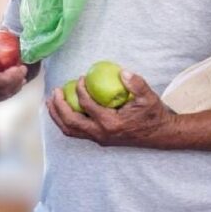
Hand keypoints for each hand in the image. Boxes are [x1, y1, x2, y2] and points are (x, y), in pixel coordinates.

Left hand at [46, 70, 174, 146]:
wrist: (160, 134)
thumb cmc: (153, 114)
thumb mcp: (148, 97)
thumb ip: (136, 84)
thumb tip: (122, 72)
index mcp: (111, 123)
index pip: (87, 106)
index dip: (80, 90)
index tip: (79, 78)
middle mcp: (101, 134)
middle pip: (70, 122)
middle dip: (59, 106)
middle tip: (55, 91)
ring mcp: (99, 138)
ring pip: (70, 130)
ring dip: (57, 116)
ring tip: (50, 101)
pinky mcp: (99, 139)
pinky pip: (76, 132)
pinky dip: (65, 121)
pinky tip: (62, 110)